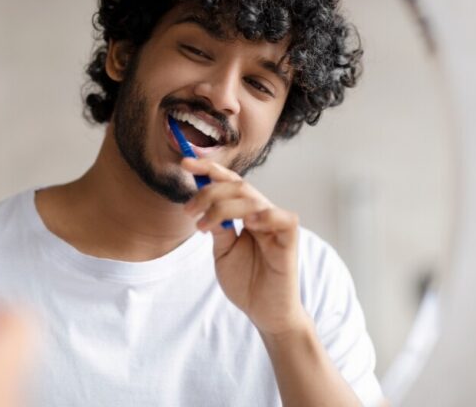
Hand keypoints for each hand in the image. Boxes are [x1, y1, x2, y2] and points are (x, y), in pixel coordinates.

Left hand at [181, 157, 310, 336]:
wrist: (264, 312)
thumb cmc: (246, 281)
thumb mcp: (223, 251)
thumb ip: (218, 227)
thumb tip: (204, 206)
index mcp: (245, 214)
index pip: (230, 182)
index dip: (210, 169)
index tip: (186, 162)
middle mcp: (261, 214)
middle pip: (237, 186)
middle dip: (208, 192)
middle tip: (189, 210)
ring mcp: (275, 226)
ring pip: (252, 198)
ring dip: (222, 207)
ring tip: (204, 227)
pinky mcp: (289, 241)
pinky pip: (283, 218)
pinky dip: (265, 216)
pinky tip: (249, 224)